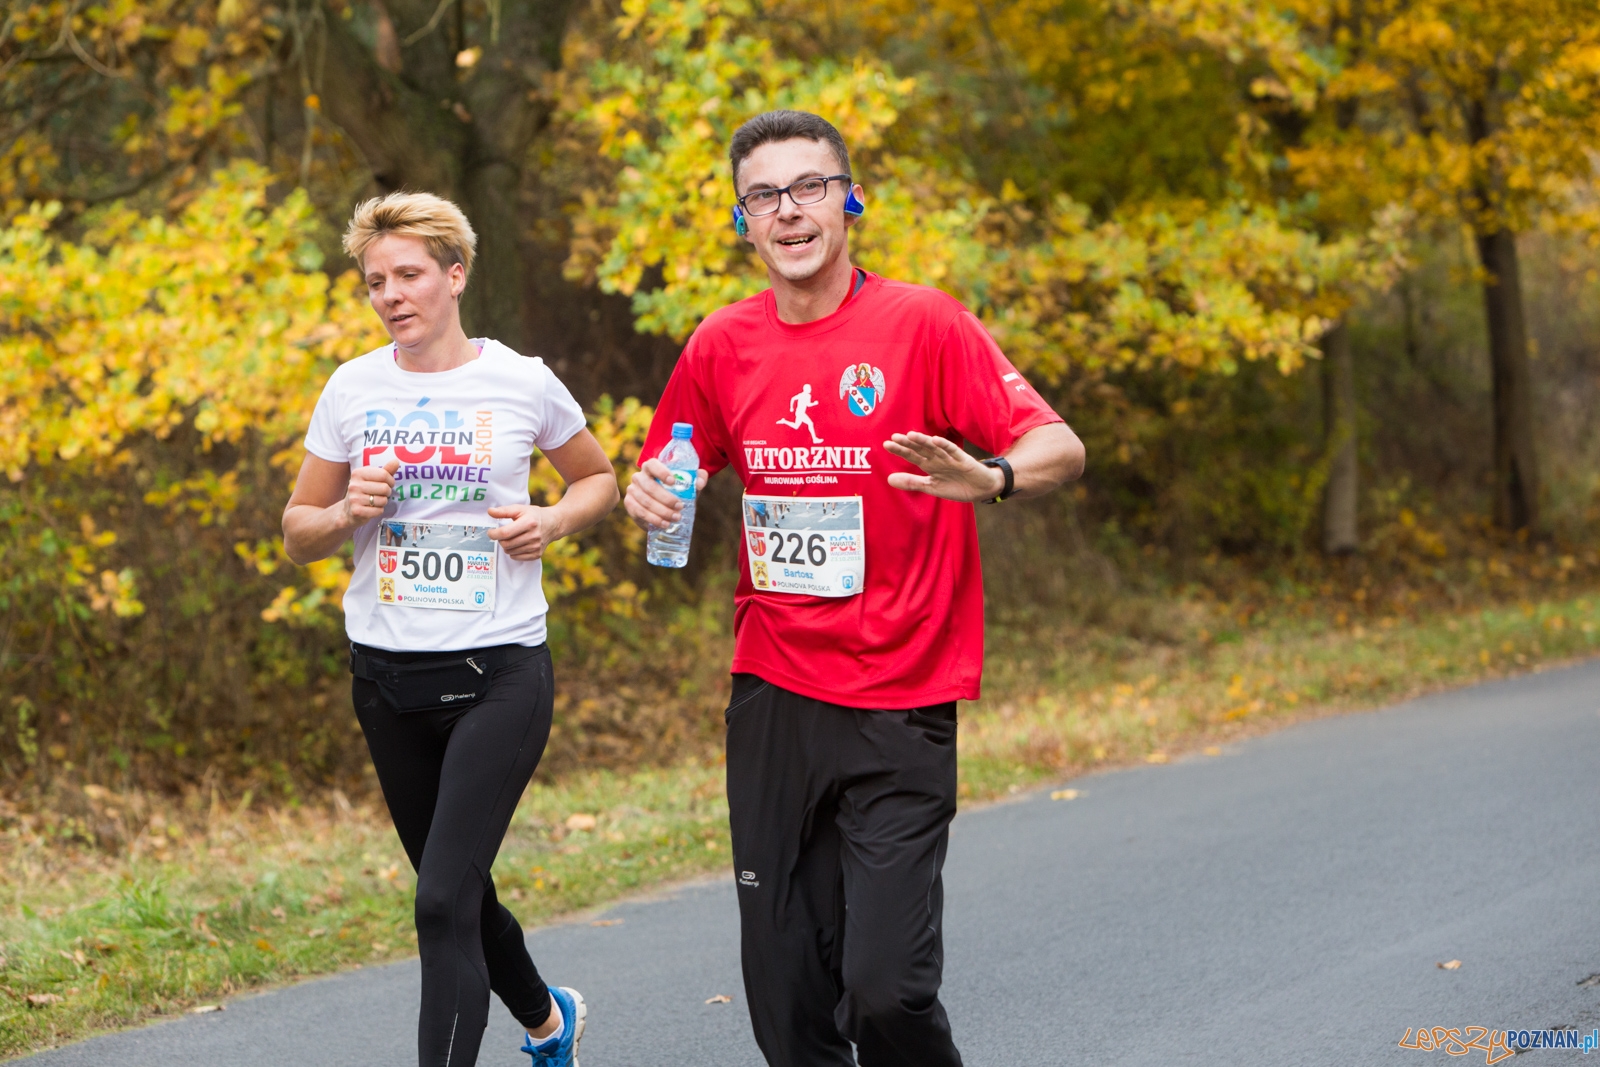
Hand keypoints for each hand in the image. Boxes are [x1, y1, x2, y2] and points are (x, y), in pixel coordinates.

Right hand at [342, 459, 399, 525]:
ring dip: (383, 502)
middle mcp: (354, 485)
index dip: (390, 481)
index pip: (384, 474)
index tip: (387, 484)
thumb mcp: (373, 478)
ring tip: (375, 501)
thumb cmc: (365, 491)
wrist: (348, 510)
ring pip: (383, 500)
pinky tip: (371, 509)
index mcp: (358, 473)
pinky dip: (379, 511)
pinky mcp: (356, 511)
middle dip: (387, 492)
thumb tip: (396, 461)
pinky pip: (378, 511)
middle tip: (381, 494)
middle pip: (384, 488)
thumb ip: (386, 470)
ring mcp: (354, 498)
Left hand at [486, 504, 559, 561]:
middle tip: (501, 534)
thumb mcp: (520, 509)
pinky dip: (513, 552)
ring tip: (511, 538)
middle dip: (499, 540)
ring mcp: (536, 546)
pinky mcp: (537, 554)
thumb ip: (504, 511)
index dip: (494, 534)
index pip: (505, 533)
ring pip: (510, 552)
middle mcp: (534, 536)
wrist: (553, 524)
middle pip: (506, 544)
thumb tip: (490, 511)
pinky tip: (517, 544)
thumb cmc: (534, 515)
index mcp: (529, 522)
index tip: (491, 532)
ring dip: (506, 546)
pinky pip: (516, 557)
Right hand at [623, 458, 708, 529]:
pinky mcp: (629, 505)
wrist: (663, 506)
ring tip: (675, 518)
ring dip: (661, 511)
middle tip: (680, 506)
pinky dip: (653, 520)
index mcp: (650, 467)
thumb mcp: (688, 485)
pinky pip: (639, 513)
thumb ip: (697, 479)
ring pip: (645, 502)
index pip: (652, 465)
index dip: (661, 472)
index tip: (673, 482)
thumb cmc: (676, 491)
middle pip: (649, 487)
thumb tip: (699, 482)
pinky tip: (664, 524)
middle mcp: (639, 477)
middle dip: (666, 498)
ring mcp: (632, 491)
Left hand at [883, 431, 1004, 502]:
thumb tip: (889, 479)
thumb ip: (912, 482)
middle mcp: (938, 459)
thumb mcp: (931, 487)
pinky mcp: (963, 460)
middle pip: (921, 449)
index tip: (887, 444)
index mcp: (930, 465)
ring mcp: (950, 458)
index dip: (900, 450)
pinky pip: (953, 451)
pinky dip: (945, 446)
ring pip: (934, 448)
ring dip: (924, 441)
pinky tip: (936, 440)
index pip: (912, 455)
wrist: (982, 489)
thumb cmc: (958, 486)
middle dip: (908, 443)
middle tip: (894, 437)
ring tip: (911, 435)